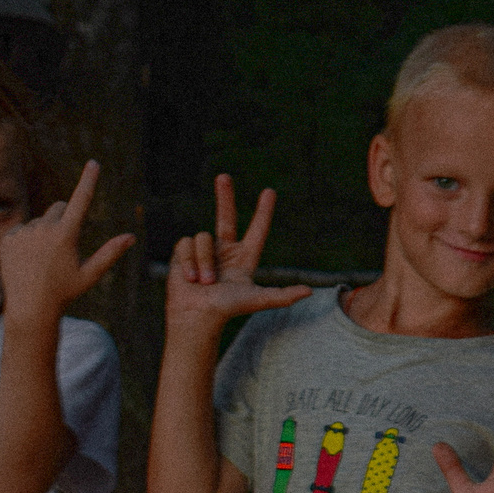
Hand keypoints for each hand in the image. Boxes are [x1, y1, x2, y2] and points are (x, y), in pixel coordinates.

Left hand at [0, 160, 136, 323]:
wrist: (29, 308)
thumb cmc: (64, 292)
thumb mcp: (90, 274)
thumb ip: (110, 253)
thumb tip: (131, 237)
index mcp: (66, 235)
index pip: (81, 200)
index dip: (89, 180)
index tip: (93, 163)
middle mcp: (43, 229)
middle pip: (60, 208)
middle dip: (65, 219)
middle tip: (63, 248)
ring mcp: (24, 232)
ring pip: (41, 220)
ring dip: (45, 232)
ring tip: (42, 260)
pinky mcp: (8, 237)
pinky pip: (23, 228)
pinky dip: (27, 239)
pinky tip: (27, 260)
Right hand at [166, 173, 312, 336]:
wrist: (196, 316)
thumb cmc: (226, 309)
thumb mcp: (257, 300)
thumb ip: (282, 296)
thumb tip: (309, 292)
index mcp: (245, 257)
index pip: (257, 230)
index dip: (264, 212)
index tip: (270, 191)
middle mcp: (225, 250)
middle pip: (226, 216)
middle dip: (224, 196)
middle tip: (223, 176)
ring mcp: (204, 250)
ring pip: (203, 237)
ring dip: (203, 262)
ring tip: (205, 282)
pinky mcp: (185, 252)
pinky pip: (187, 242)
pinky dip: (188, 261)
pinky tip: (189, 277)